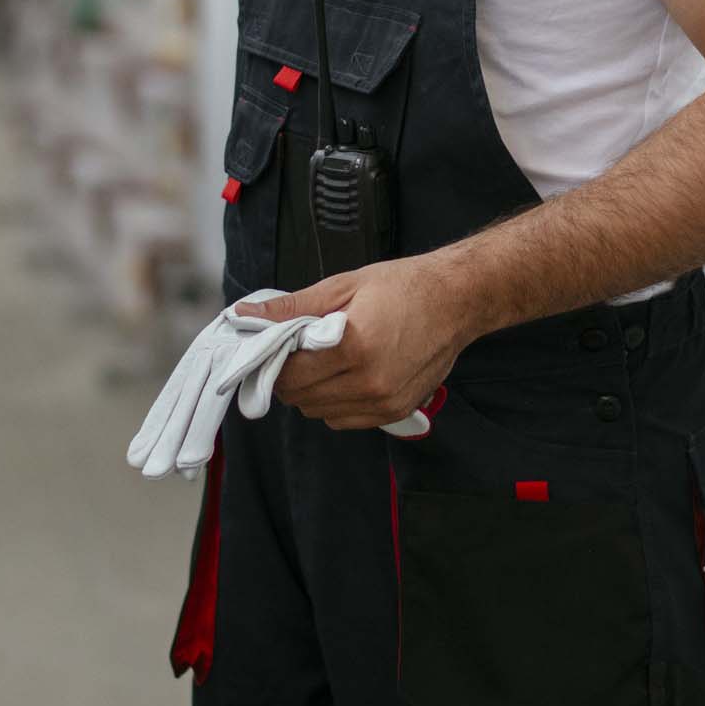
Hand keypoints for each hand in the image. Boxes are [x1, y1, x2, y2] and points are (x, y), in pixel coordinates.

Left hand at [242, 254, 479, 430]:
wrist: (458, 301)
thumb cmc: (404, 286)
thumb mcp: (343, 286)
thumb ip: (292, 306)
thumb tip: (246, 314)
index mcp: (354, 347)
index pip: (289, 373)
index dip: (273, 361)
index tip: (272, 346)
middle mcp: (370, 382)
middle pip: (300, 397)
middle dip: (288, 375)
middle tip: (295, 350)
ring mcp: (384, 402)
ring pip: (318, 412)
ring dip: (310, 391)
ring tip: (322, 361)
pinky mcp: (394, 412)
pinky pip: (344, 420)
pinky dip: (334, 402)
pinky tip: (344, 375)